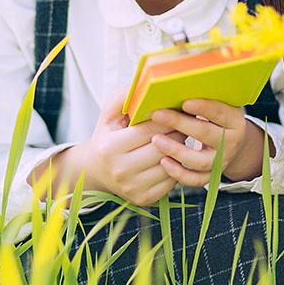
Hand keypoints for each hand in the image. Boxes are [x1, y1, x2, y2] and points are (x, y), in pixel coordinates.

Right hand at [29, 89, 182, 206]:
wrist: (96, 171)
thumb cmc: (107, 137)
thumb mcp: (109, 114)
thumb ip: (124, 97)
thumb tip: (143, 85)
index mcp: (110, 148)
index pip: (149, 131)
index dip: (168, 119)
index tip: (180, 109)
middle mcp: (120, 171)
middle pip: (162, 149)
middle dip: (178, 133)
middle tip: (187, 122)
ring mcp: (132, 189)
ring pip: (170, 166)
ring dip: (180, 151)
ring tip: (182, 136)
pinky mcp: (144, 200)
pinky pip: (171, 182)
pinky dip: (177, 168)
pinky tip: (175, 155)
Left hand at [149, 99, 268, 185]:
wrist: (231, 142)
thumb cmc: (215, 116)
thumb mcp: (217, 102)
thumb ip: (201, 94)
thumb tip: (173, 82)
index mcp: (234, 119)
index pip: (219, 112)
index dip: (203, 107)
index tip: (184, 102)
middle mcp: (231, 141)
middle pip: (206, 134)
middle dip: (180, 123)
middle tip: (158, 114)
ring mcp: (221, 161)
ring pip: (200, 160)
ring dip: (176, 150)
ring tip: (156, 140)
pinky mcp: (211, 175)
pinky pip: (195, 179)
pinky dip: (179, 173)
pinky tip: (163, 162)